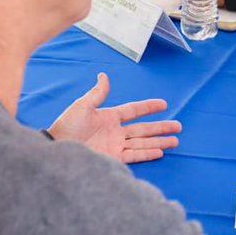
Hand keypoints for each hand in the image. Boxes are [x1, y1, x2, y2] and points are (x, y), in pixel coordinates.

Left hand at [47, 72, 180, 163]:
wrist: (57, 149)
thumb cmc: (67, 126)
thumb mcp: (82, 106)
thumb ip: (98, 93)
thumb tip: (104, 76)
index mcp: (109, 117)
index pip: (134, 111)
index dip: (148, 107)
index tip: (163, 104)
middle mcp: (115, 132)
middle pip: (144, 129)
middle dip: (161, 127)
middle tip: (178, 126)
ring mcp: (115, 146)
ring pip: (143, 143)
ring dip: (159, 141)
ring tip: (175, 141)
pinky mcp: (113, 159)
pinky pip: (134, 155)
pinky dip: (147, 153)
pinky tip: (160, 151)